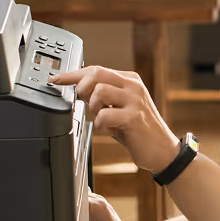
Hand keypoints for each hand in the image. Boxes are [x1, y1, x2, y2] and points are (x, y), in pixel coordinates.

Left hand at [51, 66, 179, 171]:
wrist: (163, 150)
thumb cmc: (138, 130)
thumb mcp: (120, 108)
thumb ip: (103, 97)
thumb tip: (77, 89)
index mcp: (129, 80)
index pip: (97, 69)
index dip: (73, 74)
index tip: (56, 79)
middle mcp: (133, 86)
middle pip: (97, 73)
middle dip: (81, 87)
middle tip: (81, 102)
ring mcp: (135, 100)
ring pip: (99, 91)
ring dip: (93, 108)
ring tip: (101, 118)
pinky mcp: (134, 117)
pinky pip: (104, 116)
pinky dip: (99, 126)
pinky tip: (107, 130)